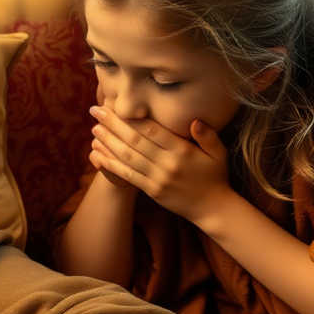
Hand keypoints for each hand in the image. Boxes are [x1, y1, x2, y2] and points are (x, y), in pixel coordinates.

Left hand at [88, 106, 232, 223]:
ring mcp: (158, 178)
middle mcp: (168, 164)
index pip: (152, 130)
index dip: (132, 117)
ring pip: (128, 157)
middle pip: (135, 140)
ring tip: (94, 129)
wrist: (213, 208)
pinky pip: (128, 176)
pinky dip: (111, 165)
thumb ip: (208, 135)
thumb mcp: (218, 152)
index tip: (116, 105)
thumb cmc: (215, 176)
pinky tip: (97, 155)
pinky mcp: (152, 191)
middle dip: (113, 124)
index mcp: (182, 150)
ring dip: (108, 142)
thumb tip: (194, 120)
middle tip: (96, 110)